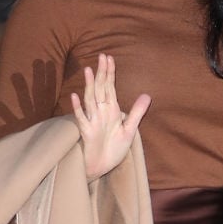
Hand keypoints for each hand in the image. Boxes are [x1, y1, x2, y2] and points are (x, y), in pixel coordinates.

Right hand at [71, 54, 150, 179]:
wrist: (101, 167)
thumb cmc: (113, 149)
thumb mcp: (129, 129)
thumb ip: (136, 112)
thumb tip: (147, 95)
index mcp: (111, 110)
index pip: (110, 87)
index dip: (110, 73)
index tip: (109, 57)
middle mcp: (101, 112)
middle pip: (100, 89)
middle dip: (101, 73)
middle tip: (102, 56)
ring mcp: (92, 121)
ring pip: (90, 99)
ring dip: (89, 85)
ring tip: (88, 70)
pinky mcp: (87, 132)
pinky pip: (82, 118)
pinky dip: (78, 108)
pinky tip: (75, 97)